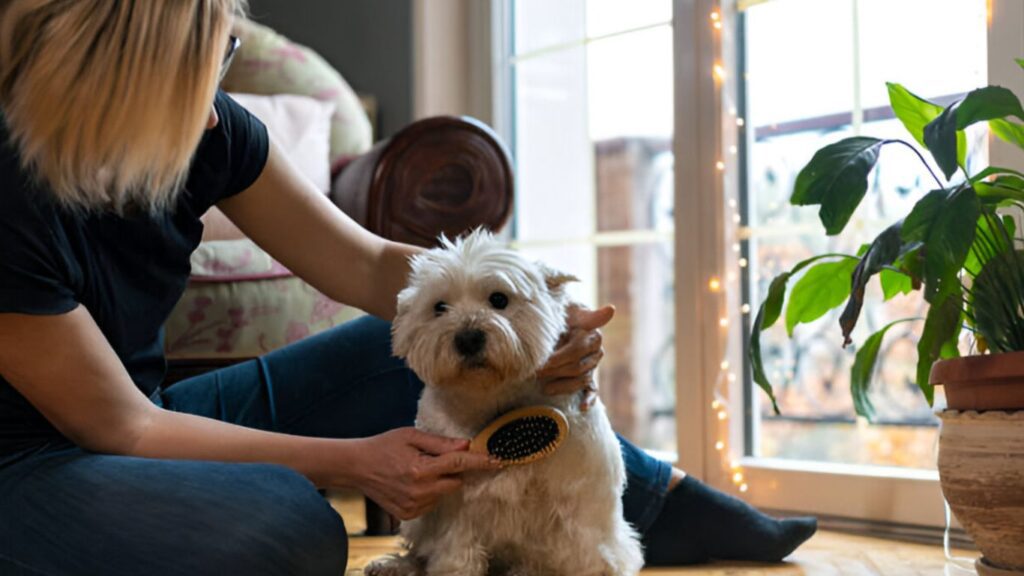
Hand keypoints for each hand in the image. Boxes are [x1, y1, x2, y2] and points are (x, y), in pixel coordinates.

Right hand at [350, 427, 499, 520]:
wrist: (357, 467)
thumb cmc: (384, 446)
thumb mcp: (411, 435)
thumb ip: (440, 443)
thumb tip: (466, 445)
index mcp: (420, 469)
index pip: (459, 464)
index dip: (480, 461)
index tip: (498, 460)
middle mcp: (419, 492)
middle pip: (455, 481)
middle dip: (452, 470)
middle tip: (434, 458)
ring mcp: (413, 506)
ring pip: (444, 493)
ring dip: (439, 481)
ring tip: (416, 469)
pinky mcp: (409, 515)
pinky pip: (432, 502)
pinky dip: (429, 492)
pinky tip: (411, 482)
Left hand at [538, 304, 613, 410]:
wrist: (561, 319)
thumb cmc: (564, 313)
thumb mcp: (572, 310)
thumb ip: (590, 314)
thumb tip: (611, 309)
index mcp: (594, 337)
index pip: (576, 350)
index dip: (559, 357)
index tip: (543, 361)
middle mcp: (596, 353)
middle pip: (577, 368)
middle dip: (555, 372)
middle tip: (537, 373)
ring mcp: (593, 366)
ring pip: (581, 381)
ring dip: (563, 386)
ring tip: (545, 388)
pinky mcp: (589, 376)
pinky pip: (592, 390)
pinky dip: (589, 399)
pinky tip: (583, 408)